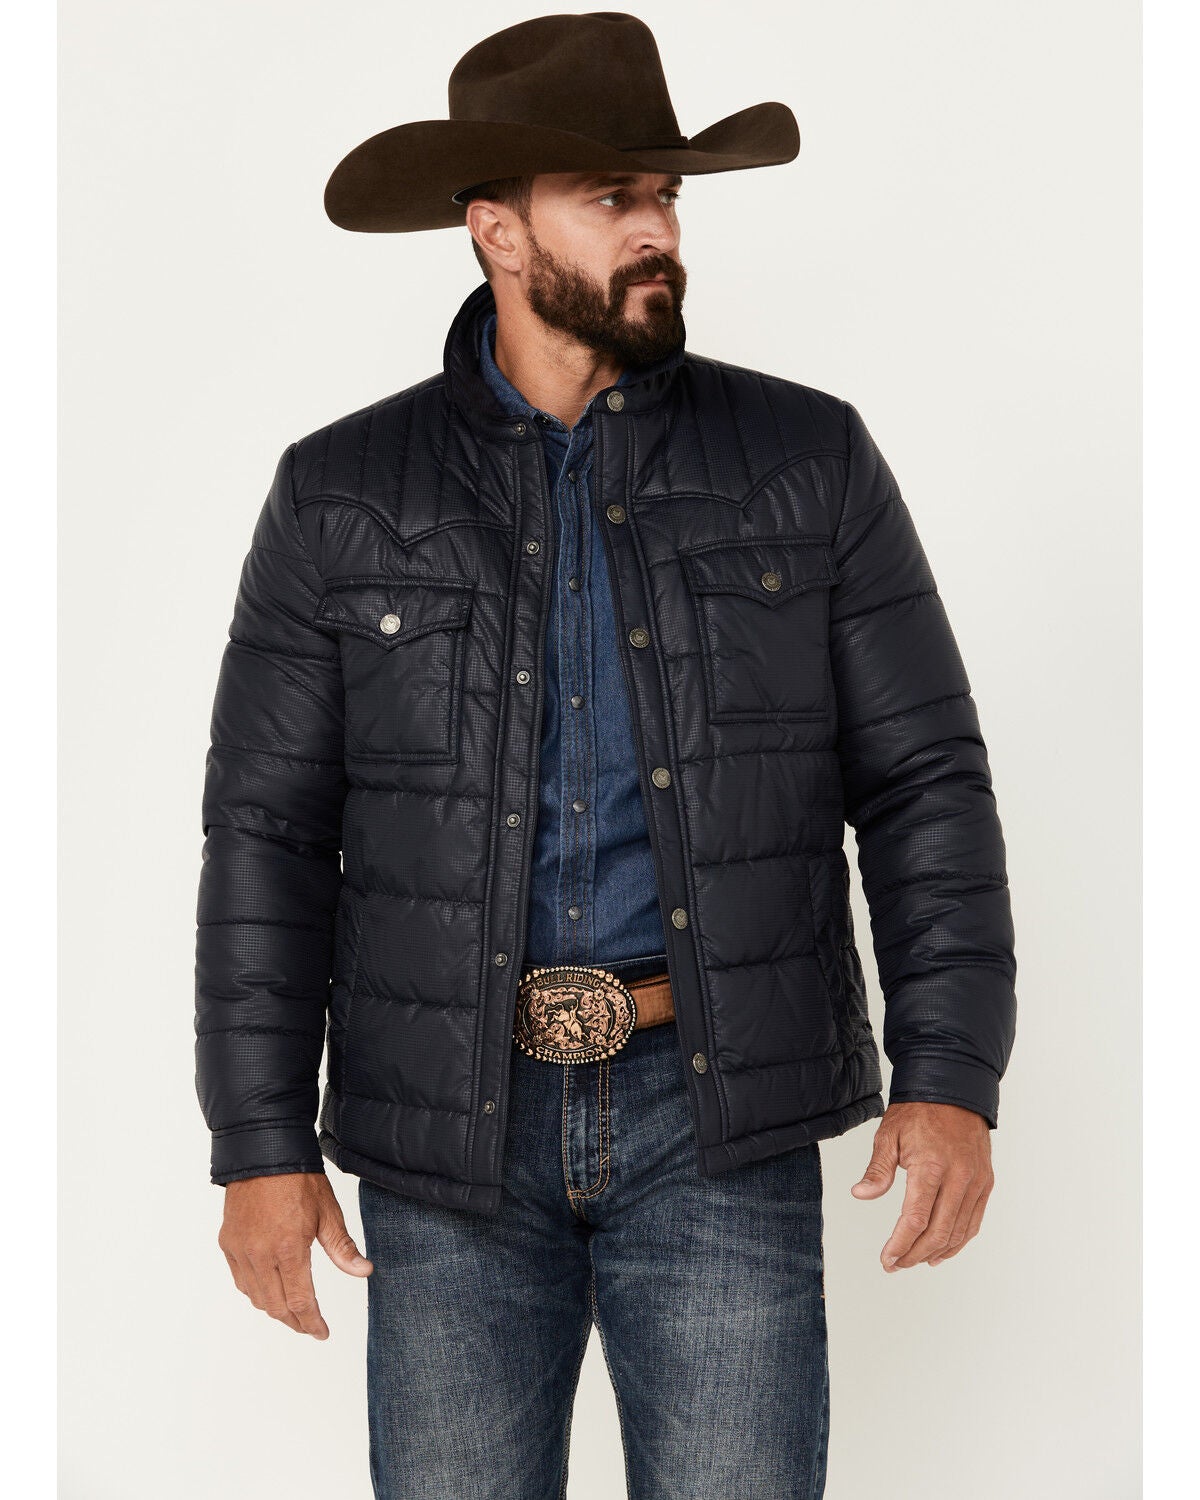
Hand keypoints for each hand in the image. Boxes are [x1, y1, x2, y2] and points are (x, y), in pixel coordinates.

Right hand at [218, 1171, 372, 1336]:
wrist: (263, 1152)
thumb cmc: (298, 1178)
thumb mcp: (328, 1212)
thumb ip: (342, 1248)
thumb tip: (363, 1272)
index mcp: (288, 1249)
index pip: (300, 1301)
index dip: (312, 1322)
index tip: (322, 1333)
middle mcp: (260, 1255)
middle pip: (276, 1306)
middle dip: (295, 1321)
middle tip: (310, 1326)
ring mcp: (240, 1250)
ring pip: (256, 1297)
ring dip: (275, 1309)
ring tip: (293, 1312)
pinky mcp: (229, 1243)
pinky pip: (241, 1280)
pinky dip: (255, 1292)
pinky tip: (268, 1290)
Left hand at [850, 1102, 993, 1270]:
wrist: (953, 1089)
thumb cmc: (918, 1111)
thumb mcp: (888, 1135)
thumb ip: (877, 1169)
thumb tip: (860, 1194)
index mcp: (930, 1166)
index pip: (915, 1219)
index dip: (900, 1244)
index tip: (887, 1259)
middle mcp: (958, 1177)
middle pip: (938, 1231)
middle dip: (914, 1253)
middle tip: (896, 1264)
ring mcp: (976, 1181)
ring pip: (958, 1231)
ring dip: (936, 1252)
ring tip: (915, 1261)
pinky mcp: (985, 1182)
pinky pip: (973, 1221)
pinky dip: (958, 1241)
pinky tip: (942, 1251)